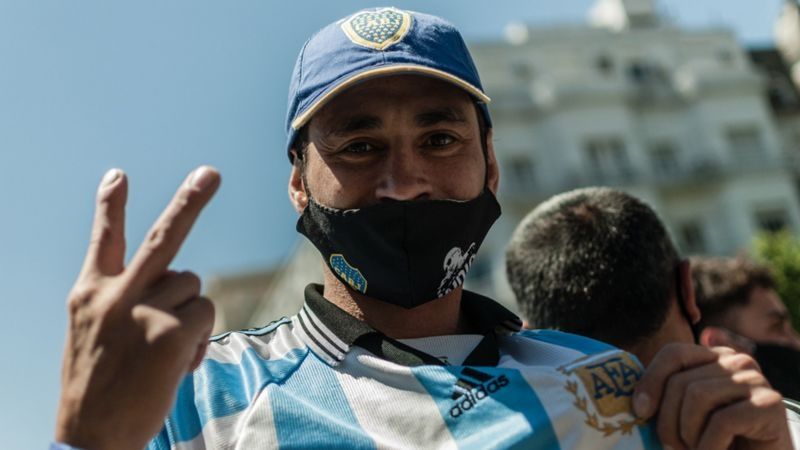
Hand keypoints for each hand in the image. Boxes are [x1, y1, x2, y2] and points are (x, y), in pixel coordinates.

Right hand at [55, 166, 220, 449]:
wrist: (90, 436)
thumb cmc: (98, 384)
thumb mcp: (92, 332)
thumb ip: (123, 300)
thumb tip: (176, 281)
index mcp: (88, 294)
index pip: (101, 240)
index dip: (111, 205)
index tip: (119, 175)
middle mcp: (114, 295)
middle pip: (163, 238)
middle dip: (190, 202)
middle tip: (210, 173)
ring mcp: (144, 310)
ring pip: (193, 285)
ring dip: (188, 312)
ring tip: (163, 347)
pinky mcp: (171, 332)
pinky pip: (205, 314)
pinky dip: (199, 336)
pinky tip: (177, 361)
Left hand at [633, 343, 790, 449]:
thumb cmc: (720, 439)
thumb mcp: (689, 413)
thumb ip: (669, 395)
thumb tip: (635, 398)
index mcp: (713, 357)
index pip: (673, 354)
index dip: (651, 380)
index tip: (640, 411)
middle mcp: (736, 361)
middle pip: (681, 382)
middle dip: (668, 421)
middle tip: (673, 448)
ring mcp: (755, 379)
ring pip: (698, 397)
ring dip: (689, 435)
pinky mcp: (769, 403)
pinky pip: (722, 420)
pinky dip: (709, 446)